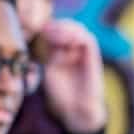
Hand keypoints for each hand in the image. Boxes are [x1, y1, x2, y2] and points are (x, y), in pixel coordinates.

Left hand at [40, 19, 106, 133]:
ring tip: (55, 34)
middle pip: (69, 26)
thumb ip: (50, 52)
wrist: (76, 109)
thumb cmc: (61, 93)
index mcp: (62, 52)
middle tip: (47, 29)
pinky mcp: (94, 57)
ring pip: (79, 29)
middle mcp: (75, 50)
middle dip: (58, 25)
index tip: (40, 29)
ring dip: (67, 28)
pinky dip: (77, 36)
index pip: (58, 31)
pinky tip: (67, 41)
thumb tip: (45, 34)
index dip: (50, 27)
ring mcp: (85, 53)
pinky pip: (88, 40)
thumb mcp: (51, 69)